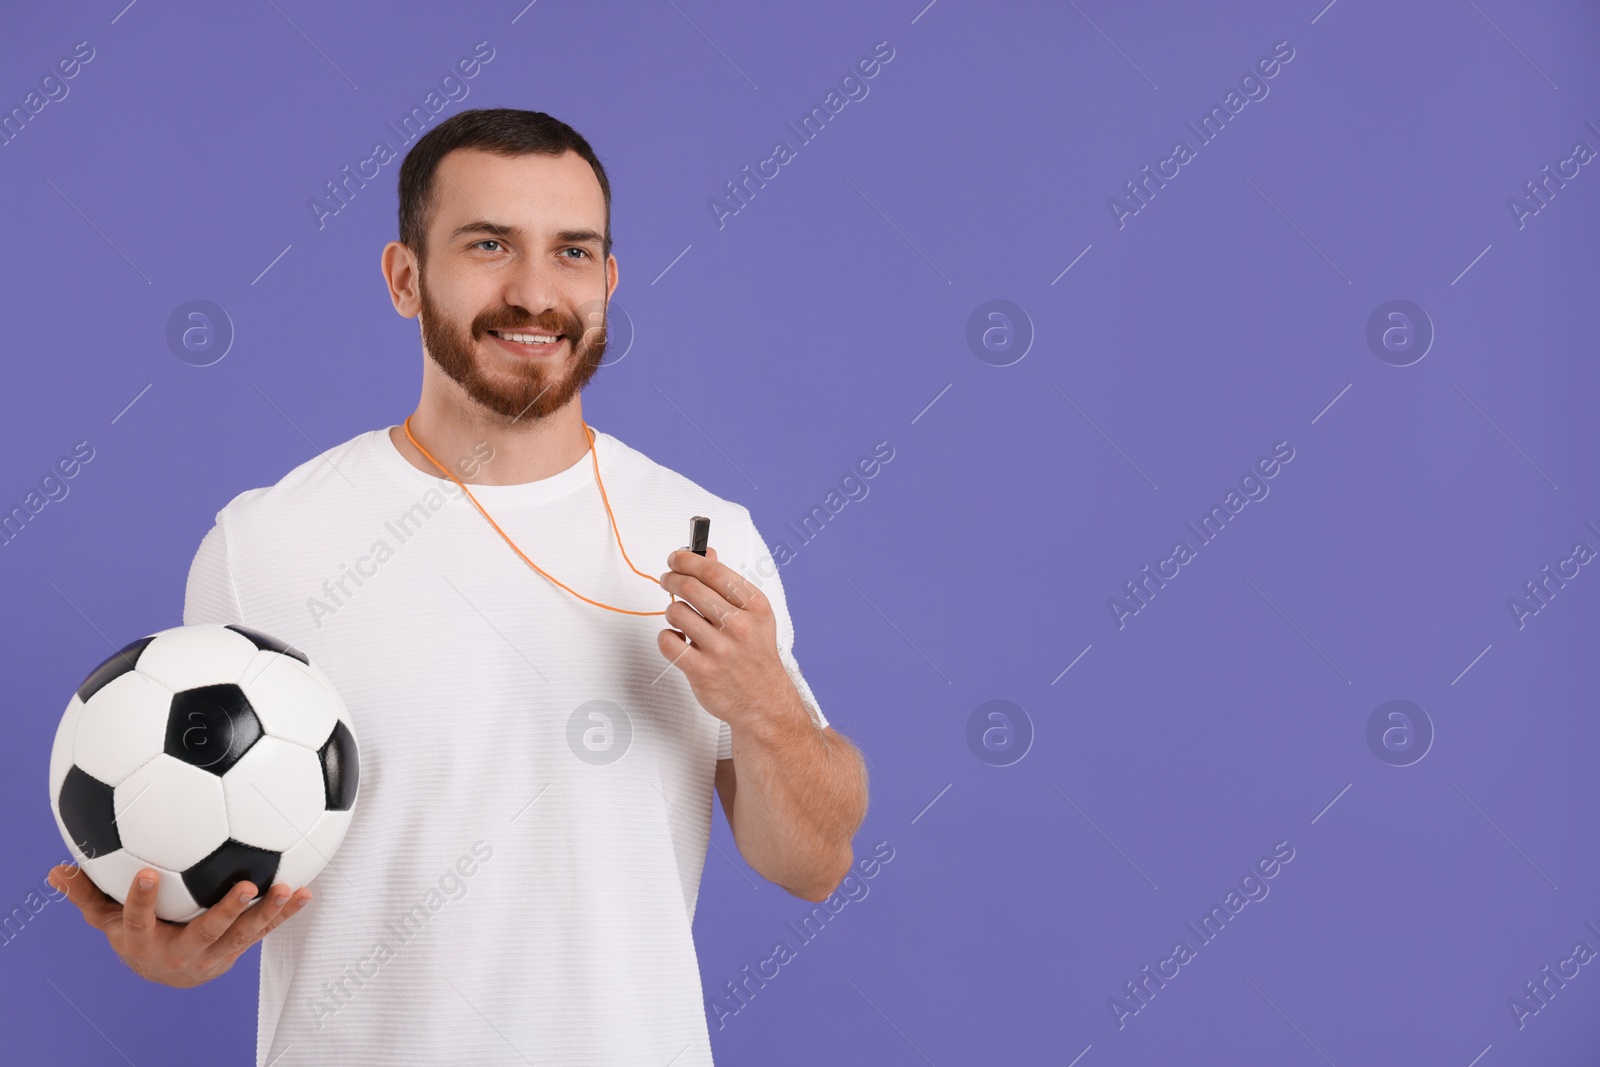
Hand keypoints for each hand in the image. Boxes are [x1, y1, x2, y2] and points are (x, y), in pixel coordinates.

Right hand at [47, 863, 311, 988]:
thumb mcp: (106, 919)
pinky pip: (264, 930)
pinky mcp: (239, 947)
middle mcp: (182, 949)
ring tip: (290, 889)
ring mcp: (215, 951)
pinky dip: (285, 913)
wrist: (166, 973)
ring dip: (269, 912)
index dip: (142, 900)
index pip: (139, 918)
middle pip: (207, 932)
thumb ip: (86, 894)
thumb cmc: (135, 933)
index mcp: (145, 939)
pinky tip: (306, 892)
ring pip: (245, 934)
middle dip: (226, 911)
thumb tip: (57, 869)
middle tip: (246, 884)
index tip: (148, 873)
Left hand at [657, 547, 797, 728]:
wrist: (764, 701)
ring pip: (676, 612)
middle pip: (691, 587)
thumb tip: (706, 553)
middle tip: (668, 580)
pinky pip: (667, 642)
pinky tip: (679, 641)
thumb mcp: (754, 615)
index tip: (676, 558)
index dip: (688, 559)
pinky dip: (667, 637)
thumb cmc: (755, 654)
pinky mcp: (702, 671)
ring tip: (681, 618)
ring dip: (672, 611)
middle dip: (672, 579)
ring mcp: (720, 650)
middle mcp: (740, 626)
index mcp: (755, 606)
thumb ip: (728, 583)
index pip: (714, 571)